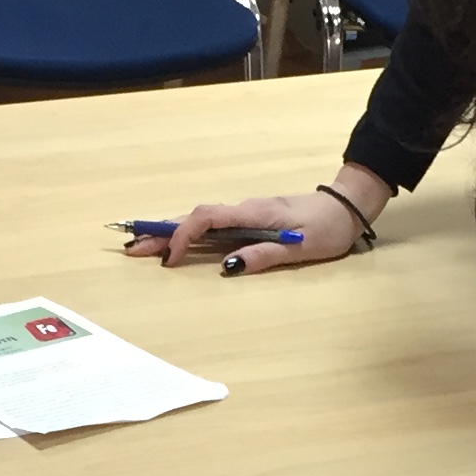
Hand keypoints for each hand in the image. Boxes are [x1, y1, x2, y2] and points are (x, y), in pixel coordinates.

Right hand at [127, 162, 389, 272]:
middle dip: (161, 232)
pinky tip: (174, 242)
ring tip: (140, 246)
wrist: (346, 207)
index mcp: (253, 213)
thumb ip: (263, 254)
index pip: (207, 219)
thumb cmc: (327, 228)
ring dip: (170, 232)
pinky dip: (188, 232)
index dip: (184, 236)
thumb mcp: (300, 247)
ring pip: (199, 220)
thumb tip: (227, 267)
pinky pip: (211, 224)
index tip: (169, 259)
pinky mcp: (248, 219)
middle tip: (130, 247)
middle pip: (194, 217)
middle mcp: (244, 209)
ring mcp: (245, 213)